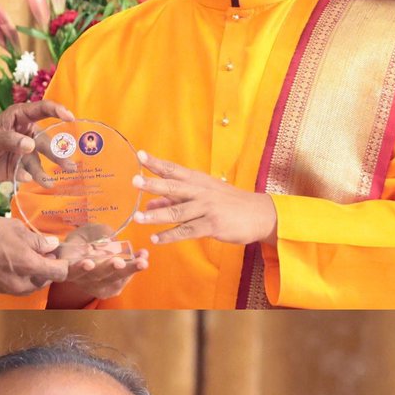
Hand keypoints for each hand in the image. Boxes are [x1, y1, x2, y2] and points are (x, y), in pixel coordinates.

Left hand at [0, 100, 73, 189]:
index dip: (57, 111)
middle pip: (45, 141)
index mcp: (19, 117)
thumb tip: (30, 145)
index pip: (41, 110)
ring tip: (49, 182)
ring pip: (39, 160)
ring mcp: (24, 152)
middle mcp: (26, 133)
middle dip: (57, 152)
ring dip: (45, 171)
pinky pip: (28, 173)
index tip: (70, 117)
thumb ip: (10, 139)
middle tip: (68, 165)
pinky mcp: (19, 168)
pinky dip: (29, 177)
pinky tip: (26, 180)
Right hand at [0, 215, 69, 294]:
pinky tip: (17, 258)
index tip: (64, 253)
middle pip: (47, 279)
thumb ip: (37, 240)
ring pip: (33, 283)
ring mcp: (9, 288)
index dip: (66, 263)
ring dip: (37, 271)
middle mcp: (22, 283)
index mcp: (29, 267)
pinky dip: (24, 274)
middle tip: (46, 248)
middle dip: (50, 266)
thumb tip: (52, 245)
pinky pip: (20, 283)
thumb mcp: (16, 229)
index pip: (59, 272)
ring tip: (31, 252)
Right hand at [47, 230, 149, 308]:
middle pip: (95, 276)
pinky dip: (133, 268)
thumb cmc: (83, 240)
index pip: (70, 270)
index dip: (79, 268)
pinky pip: (122, 281)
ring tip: (142, 260)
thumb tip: (108, 239)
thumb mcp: (86, 232)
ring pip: (112, 281)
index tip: (88, 263)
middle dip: (110, 269)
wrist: (86, 255)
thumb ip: (95, 234)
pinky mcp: (109, 289)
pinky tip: (143, 256)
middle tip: (120, 262)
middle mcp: (80, 280)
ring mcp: (95, 287)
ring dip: (129, 270)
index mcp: (68, 265)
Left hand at [133, 150, 277, 245]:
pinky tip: (156, 239)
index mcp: (198, 181)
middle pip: (174, 187)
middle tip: (134, 182)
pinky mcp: (213, 225)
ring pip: (178, 212)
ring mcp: (207, 208)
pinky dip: (171, 236)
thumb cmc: (228, 204)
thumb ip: (175, 201)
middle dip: (153, 184)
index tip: (139, 155)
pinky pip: (188, 231)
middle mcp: (201, 192)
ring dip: (157, 215)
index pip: (173, 170)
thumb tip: (149, 204)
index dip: (156, 163)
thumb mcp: (203, 197)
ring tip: (138, 218)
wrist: (259, 214)